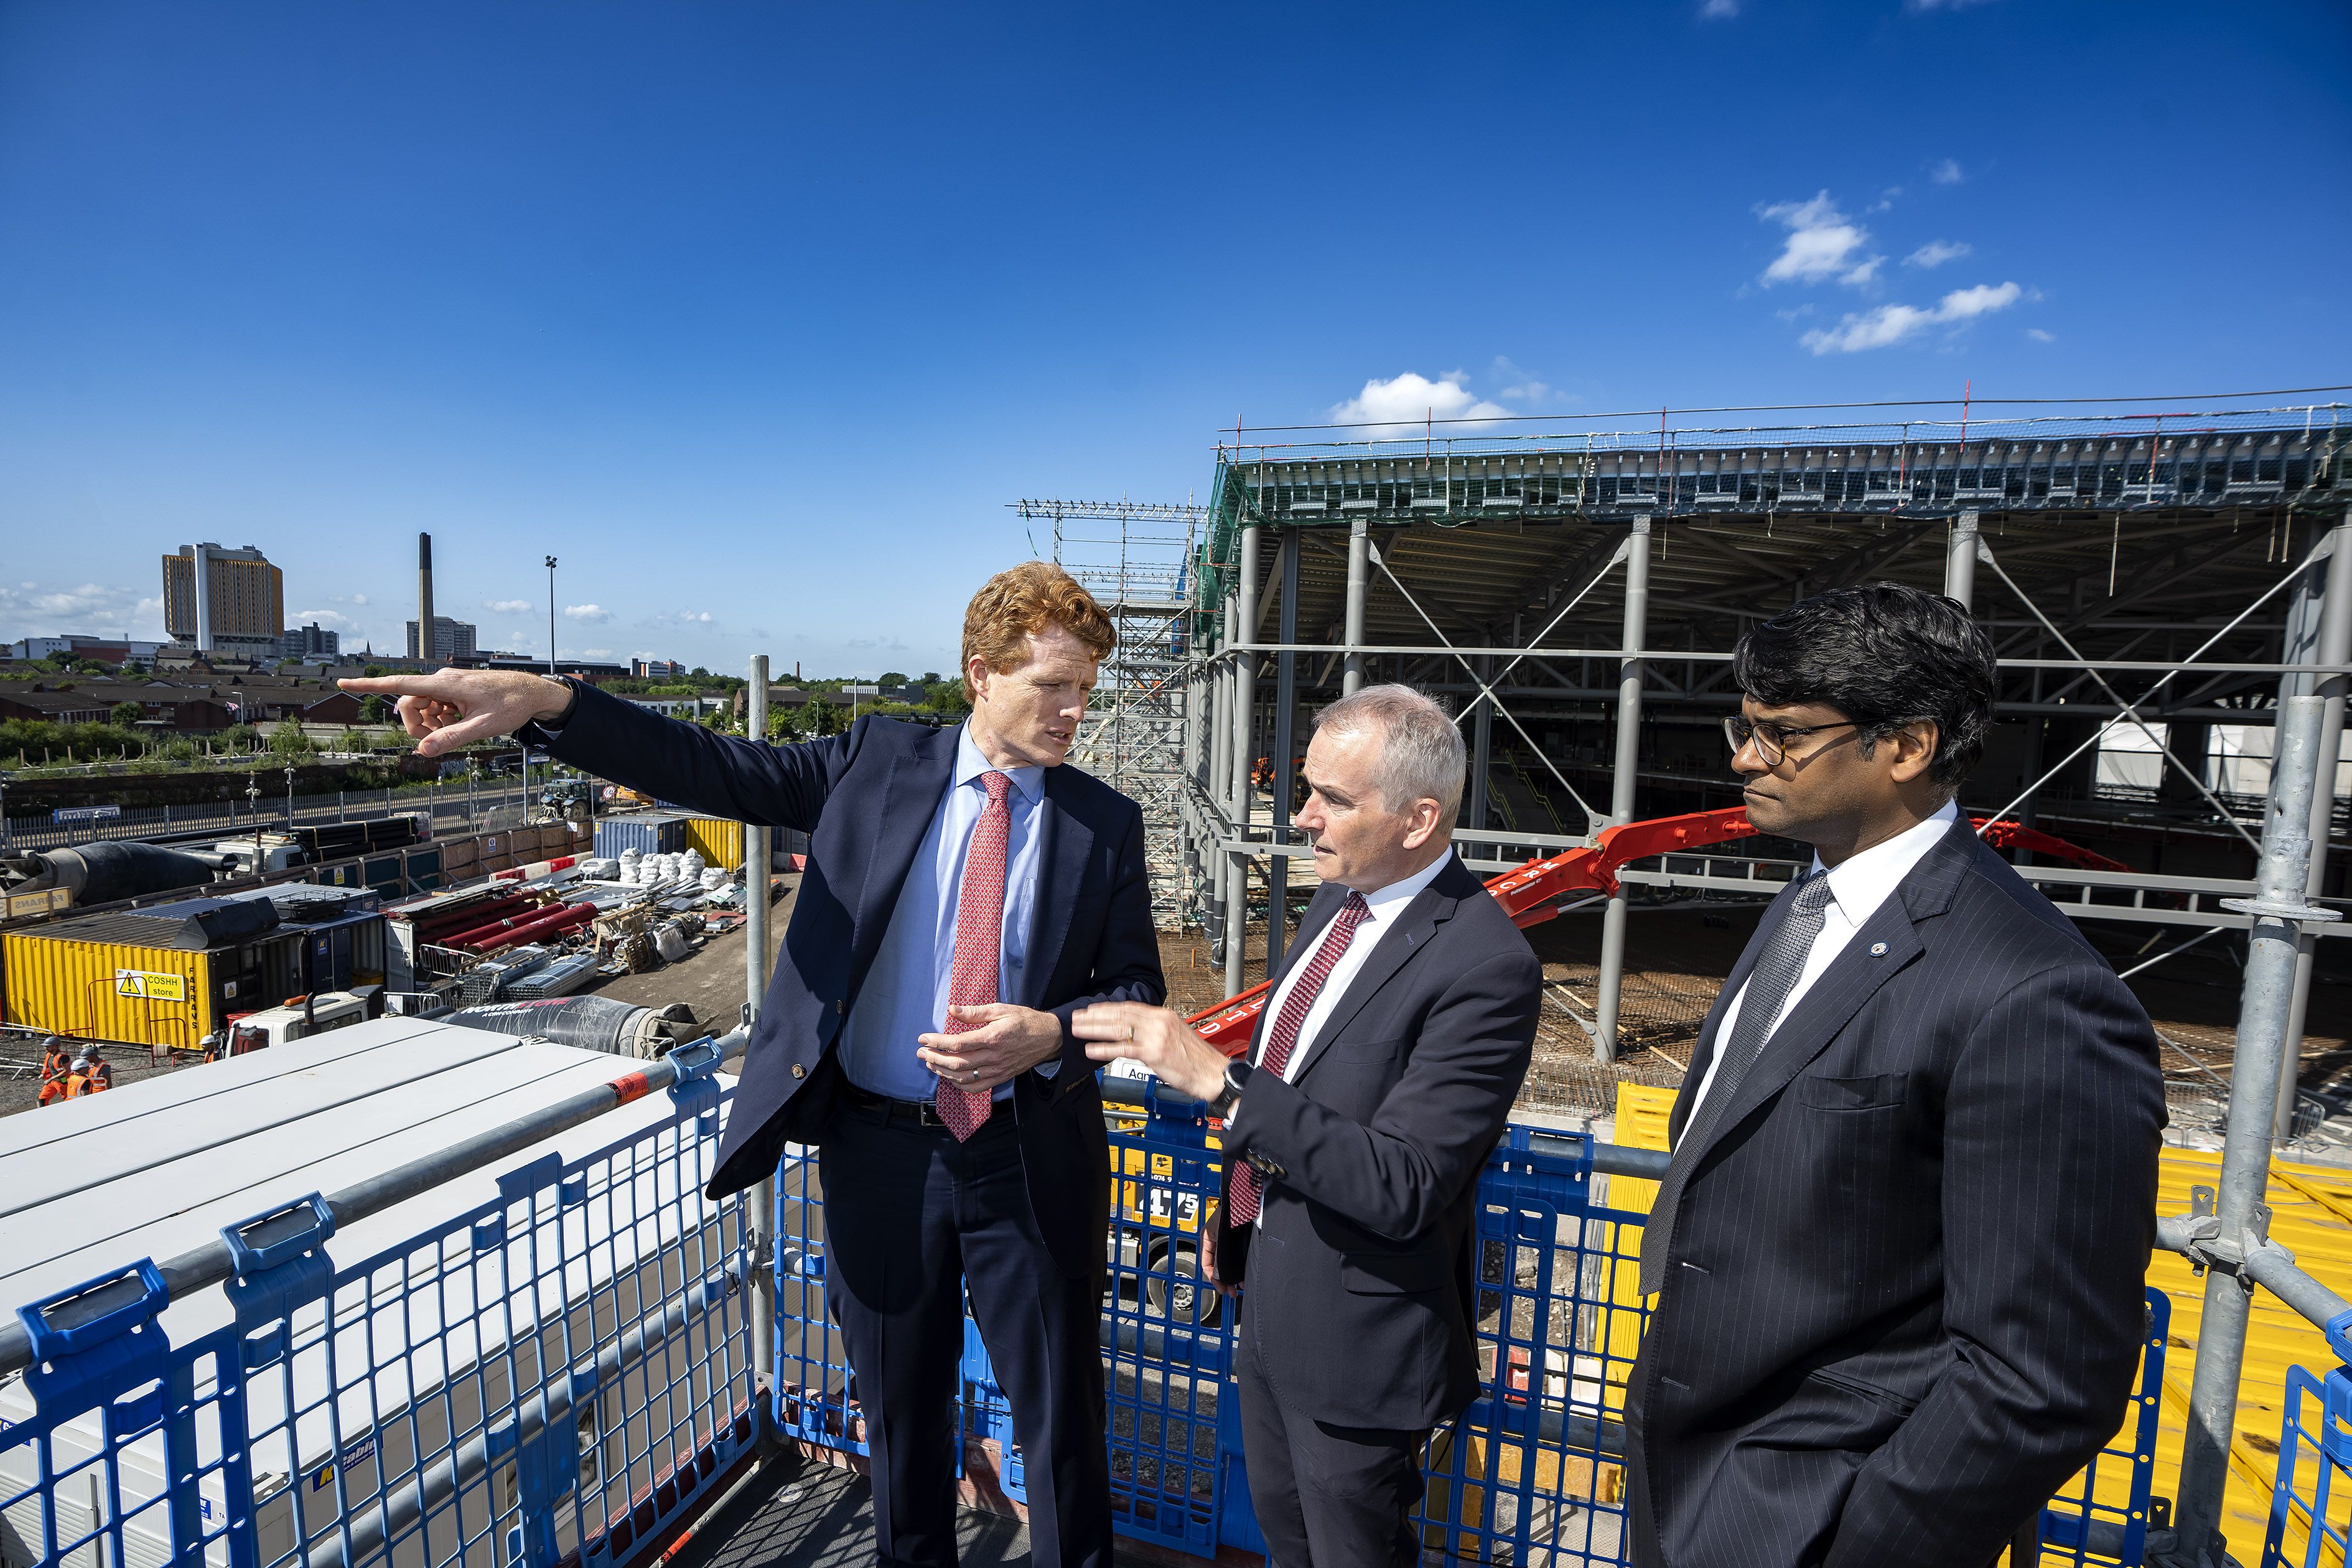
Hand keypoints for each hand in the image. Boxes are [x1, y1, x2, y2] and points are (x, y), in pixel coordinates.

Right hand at [337, 670, 573, 757]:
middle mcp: (442, 680)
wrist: (533, 693)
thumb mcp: (482, 728)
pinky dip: (442, 719)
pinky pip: (435, 708)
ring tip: (459, 728)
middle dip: (416, 726)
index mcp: (445, 684)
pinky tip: (461, 722)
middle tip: (437, 741)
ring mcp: (447, 685)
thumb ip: (451, 739)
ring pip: (422, 708)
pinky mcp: (453, 691)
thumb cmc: (511, 705)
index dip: (369, 685)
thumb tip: (423, 751)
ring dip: (432, 724)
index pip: (400, 684)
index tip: (344, 683)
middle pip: (408, 705)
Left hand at [916, 1003, 1062, 1091]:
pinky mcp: (1001, 1077)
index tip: (923, 1038)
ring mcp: (997, 1070)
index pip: (957, 1043)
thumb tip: (952, 1011)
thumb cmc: (1025, 1020)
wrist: (1048, 1038)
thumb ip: (974, 1012)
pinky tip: (949, 1077)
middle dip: (934, 1058)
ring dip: (942, 1072)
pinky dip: (959, 1085)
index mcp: (993, 1037)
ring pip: (964, 1077)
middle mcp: (994, 1056)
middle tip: (921, 1051)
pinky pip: (976, 1087)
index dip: (937, 1042)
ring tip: (930, 1063)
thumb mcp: (1001, 1009)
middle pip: (957, 1063)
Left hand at [1073, 1002, 1227, 1102]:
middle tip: (1077, 1017)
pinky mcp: (1154, 1053)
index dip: (1108, 1008)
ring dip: (1094, 1029)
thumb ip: (1157, 1032)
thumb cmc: (1197, 1061)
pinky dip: (1104, 1049)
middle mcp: (1159, 1022)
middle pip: (1120, 1015)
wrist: (1213, 1074)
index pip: (1130, 1007)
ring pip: (1118, 1028)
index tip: (1091, 1010)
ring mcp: (1156, 1036)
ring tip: (1077, 1030)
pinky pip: (1123, 1049)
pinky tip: (1091, 1050)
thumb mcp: (1176, 1037)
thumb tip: (1137, 1034)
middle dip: (1095, 1016)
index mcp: (1164, 1016)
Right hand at [1198, 1201, 1236, 1297]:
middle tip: (1231, 1292)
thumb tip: (1218, 1275)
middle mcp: (1217, 1240)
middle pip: (1218, 1266)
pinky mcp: (1240, 1241)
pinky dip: (1241, 1268)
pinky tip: (1245, 1275)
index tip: (1221, 1288)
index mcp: (1208, 1238)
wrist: (1248, 1199)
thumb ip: (1219, 1256)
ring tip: (1239, 1286)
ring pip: (1229, 1264)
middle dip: (1224, 1280)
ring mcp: (1229, 1241)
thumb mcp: (1220, 1236)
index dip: (1213, 1278)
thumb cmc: (1232, 1210)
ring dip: (1234, 1276)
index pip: (1206, 1264)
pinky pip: (1238, 1258)